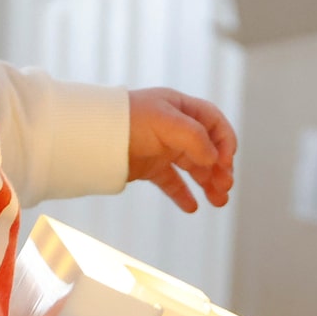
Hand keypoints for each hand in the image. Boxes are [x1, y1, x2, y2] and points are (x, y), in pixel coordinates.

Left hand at [127, 87, 235, 211]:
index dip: (225, 142)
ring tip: (218, 201)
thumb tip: (214, 159)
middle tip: (225, 187)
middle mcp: (174, 127)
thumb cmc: (127, 120)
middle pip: (207, 148)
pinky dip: (183, 194)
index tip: (225, 161)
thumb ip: (195, 138)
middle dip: (220, 168)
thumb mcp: (167, 122)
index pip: (214, 123)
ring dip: (208, 183)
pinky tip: (192, 207)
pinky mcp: (149, 167)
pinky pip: (172, 182)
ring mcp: (162, 148)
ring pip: (193, 167)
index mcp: (180, 108)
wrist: (90, 136)